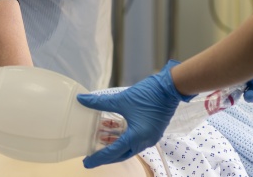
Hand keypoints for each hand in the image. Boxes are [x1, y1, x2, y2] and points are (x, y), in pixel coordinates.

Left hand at [76, 60, 191, 167]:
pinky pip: (134, 139)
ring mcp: (149, 136)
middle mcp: (144, 141)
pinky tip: (113, 127)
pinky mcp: (152, 130)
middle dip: (106, 154)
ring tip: (99, 137)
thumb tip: (82, 99)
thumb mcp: (121, 99)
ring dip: (114, 143)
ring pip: (128, 146)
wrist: (170, 88)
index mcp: (136, 138)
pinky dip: (123, 136)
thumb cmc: (148, 95)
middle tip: (91, 155)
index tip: (86, 163)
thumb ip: (100, 102)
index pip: (113, 152)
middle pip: (121, 153)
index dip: (98, 158)